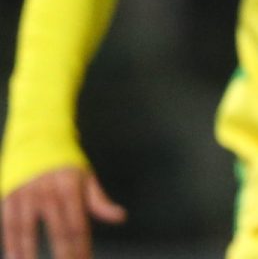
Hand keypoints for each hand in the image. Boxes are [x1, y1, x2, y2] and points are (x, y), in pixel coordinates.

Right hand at [3, 166, 125, 258]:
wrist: (37, 135)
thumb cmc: (66, 161)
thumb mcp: (86, 176)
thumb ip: (99, 201)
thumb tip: (120, 217)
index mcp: (70, 188)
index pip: (77, 225)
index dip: (80, 247)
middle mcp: (48, 191)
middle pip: (57, 229)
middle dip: (63, 253)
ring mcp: (26, 194)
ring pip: (26, 230)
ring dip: (29, 252)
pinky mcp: (8, 195)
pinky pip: (8, 224)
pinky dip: (10, 243)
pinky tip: (13, 257)